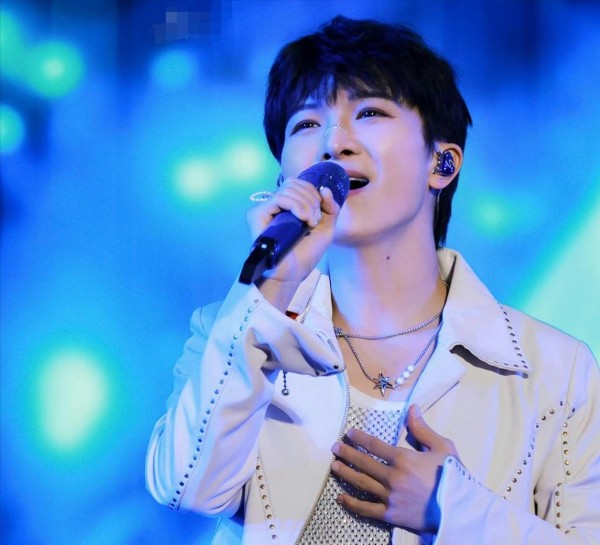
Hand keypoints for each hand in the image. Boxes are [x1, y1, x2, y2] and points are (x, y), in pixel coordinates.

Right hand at [246, 177, 339, 309]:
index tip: (319, 214)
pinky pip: (279, 198)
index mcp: (288, 207)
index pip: (299, 183)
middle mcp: (275, 206)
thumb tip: (323, 188)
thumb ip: (330, 207)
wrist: (291, 274)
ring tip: (310, 223)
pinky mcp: (257, 215)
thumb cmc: (305, 255)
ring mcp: (265, 209)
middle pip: (294, 183)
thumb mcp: (326, 228)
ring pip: (288, 189)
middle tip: (315, 220)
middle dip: (311, 198)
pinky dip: (296, 206)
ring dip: (306, 204)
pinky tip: (303, 220)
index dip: (313, 192)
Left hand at [331, 404, 459, 532]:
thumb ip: (423, 429)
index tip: (349, 433)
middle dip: (347, 454)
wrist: (460, 512)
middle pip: (363, 463)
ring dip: (345, 474)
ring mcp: (390, 497)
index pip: (374, 445)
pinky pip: (366, 509)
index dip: (359, 438)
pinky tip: (341, 498)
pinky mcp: (390, 515)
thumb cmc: (454, 477)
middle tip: (334, 448)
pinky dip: (351, 503)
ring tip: (334, 466)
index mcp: (403, 459)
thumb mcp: (442, 448)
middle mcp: (393, 477)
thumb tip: (412, 408)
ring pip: (361, 483)